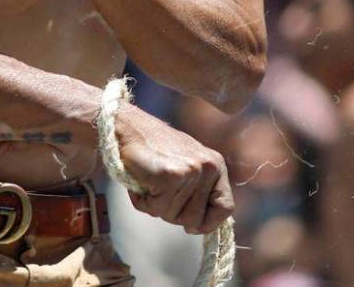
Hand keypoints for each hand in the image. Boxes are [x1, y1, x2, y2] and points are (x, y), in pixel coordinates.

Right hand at [115, 105, 233, 233]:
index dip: (208, 222)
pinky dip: (143, 202)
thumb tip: (196, 226)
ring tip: (147, 183)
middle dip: (173, 213)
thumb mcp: (185, 164)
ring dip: (155, 206)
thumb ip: (197, 190)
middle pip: (196, 218)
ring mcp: (190, 171)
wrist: (127, 126)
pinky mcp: (170, 176)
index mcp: (215, 164)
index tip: (192, 227)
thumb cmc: (152, 147)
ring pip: (174, 216)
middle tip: (158, 193)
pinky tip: (140, 183)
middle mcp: (207, 167)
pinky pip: (156, 209)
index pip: (225, 207)